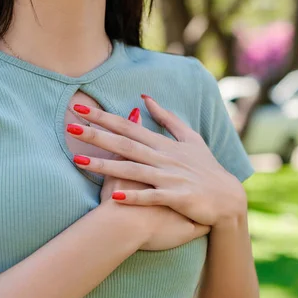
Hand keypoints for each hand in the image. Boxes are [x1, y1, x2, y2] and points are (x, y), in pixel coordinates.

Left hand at [67, 97, 246, 227]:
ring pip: (131, 169)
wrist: (228, 198)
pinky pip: (151, 197)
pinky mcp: (177, 197)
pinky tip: (115, 197)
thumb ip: (167, 118)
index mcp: (163, 144)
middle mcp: (163, 158)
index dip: (104, 117)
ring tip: (78, 160)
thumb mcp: (191, 138)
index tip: (81, 108)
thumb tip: (145, 98)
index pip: (129, 126)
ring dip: (105, 164)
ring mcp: (169, 177)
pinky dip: (134, 196)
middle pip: (124, 143)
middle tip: (69, 126)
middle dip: (96, 134)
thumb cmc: (206, 168)